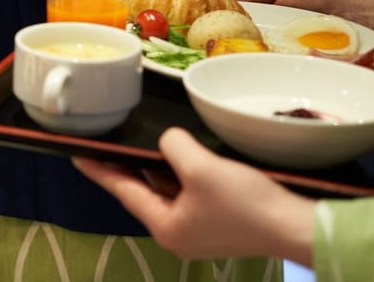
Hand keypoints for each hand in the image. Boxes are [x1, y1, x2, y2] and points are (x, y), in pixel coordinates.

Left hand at [73, 128, 314, 264]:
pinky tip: (180, 153)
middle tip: (107, 142)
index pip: (122, 190)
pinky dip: (180, 173)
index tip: (76, 154)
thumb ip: (173, 147)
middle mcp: (177, 232)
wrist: (296, 227)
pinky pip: (188, 193)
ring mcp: (198, 229)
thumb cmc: (245, 203)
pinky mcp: (218, 222)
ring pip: (167, 190)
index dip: (99, 169)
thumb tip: (169, 142)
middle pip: (143, 191)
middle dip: (127, 166)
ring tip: (138, 142)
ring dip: (156, 167)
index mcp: (165, 226)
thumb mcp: (199, 167)